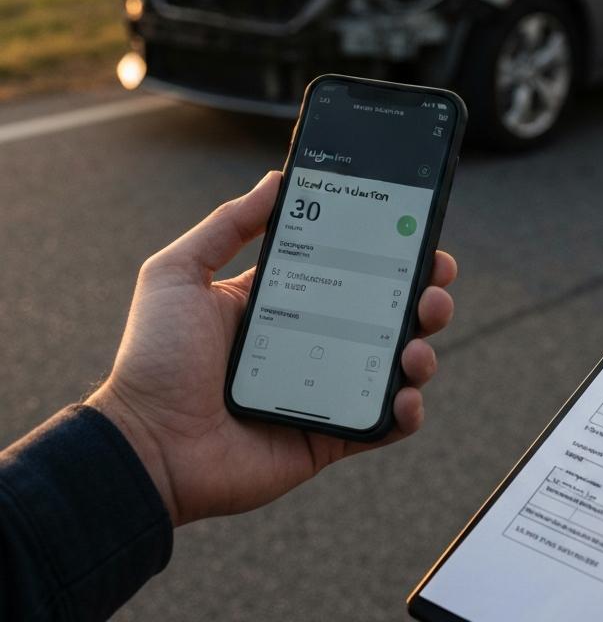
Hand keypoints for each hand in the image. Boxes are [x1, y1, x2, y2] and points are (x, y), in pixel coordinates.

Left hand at [87, 171, 456, 526]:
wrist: (143, 448)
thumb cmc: (154, 359)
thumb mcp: (180, 272)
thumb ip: (228, 224)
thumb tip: (277, 178)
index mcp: (289, 301)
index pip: (354, 269)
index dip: (393, 252)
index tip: (418, 234)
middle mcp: (316, 340)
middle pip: (390, 312)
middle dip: (426, 294)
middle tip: (435, 284)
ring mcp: (327, 389)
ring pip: (397, 364)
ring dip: (423, 350)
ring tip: (416, 347)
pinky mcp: (330, 438)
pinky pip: (384, 424)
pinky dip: (406, 411)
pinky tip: (404, 397)